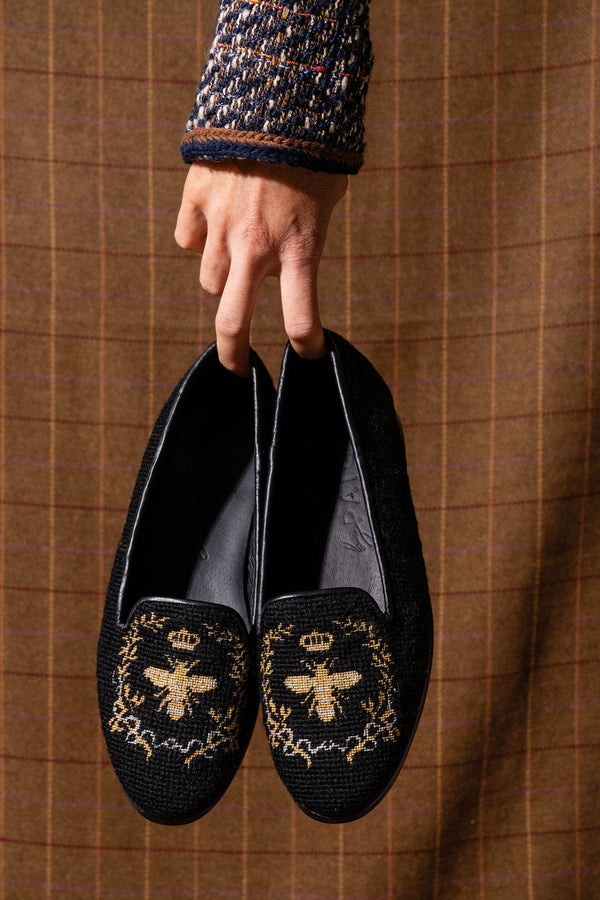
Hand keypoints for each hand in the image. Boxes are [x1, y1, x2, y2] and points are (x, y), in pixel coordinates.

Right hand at [174, 159, 347, 374]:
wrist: (279, 92)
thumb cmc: (314, 150)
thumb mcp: (325, 203)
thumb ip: (303, 242)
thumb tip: (280, 270)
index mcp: (299, 248)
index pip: (302, 319)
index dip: (308, 345)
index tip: (312, 354)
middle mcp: (256, 246)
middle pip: (232, 323)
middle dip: (234, 354)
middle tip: (238, 368)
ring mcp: (221, 224)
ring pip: (210, 280)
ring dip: (225, 280)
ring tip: (238, 259)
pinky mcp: (196, 198)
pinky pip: (188, 240)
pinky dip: (199, 240)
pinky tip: (213, 226)